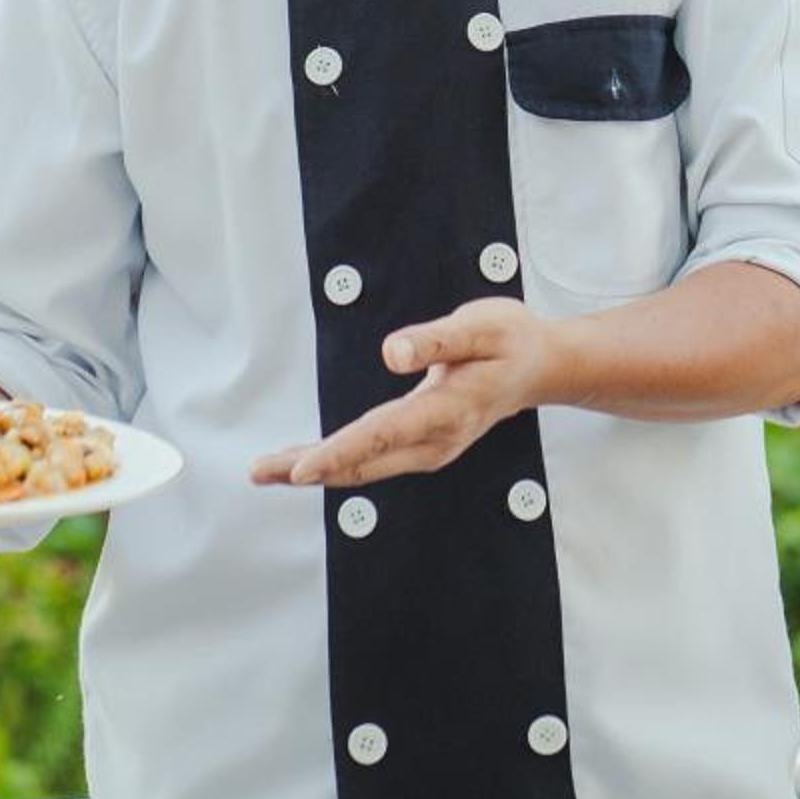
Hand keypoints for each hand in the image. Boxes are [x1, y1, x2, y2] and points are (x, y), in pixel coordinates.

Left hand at [250, 299, 560, 490]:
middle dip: (309, 469)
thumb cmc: (509, 341)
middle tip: (259, 471)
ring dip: (317, 471)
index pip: (382, 435)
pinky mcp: (424, 445)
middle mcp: (436, 440)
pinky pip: (374, 460)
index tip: (299, 469)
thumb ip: (436, 339)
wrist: (540, 367)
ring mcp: (430, 449)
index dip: (338, 452)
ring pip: (365, 467)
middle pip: (364, 462)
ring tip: (268, 470)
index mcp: (447, 410)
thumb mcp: (480, 326)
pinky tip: (309, 463)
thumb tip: (393, 352)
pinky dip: (337, 463)